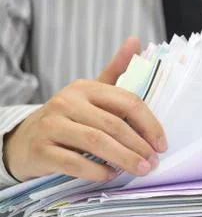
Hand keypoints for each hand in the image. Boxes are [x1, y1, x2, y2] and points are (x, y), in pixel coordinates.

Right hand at [4, 37, 166, 181]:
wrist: (25, 140)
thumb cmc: (68, 118)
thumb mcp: (90, 94)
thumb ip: (115, 71)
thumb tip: (136, 41)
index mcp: (85, 88)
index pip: (128, 102)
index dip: (150, 125)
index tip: (162, 144)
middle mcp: (67, 102)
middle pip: (114, 125)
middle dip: (139, 146)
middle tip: (153, 163)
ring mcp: (52, 125)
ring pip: (96, 143)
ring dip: (124, 159)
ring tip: (141, 170)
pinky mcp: (41, 149)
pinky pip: (75, 163)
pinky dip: (97, 171)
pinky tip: (110, 175)